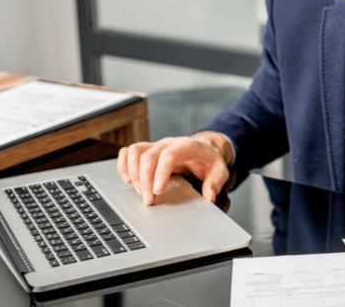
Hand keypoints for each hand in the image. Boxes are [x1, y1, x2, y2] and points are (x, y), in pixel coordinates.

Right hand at [116, 131, 233, 205]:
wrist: (204, 147)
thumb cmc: (210, 160)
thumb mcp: (220, 170)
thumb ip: (216, 183)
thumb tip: (209, 197)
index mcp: (187, 145)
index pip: (169, 154)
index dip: (160, 172)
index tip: (158, 191)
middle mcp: (169, 143)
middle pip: (149, 155)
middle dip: (145, 180)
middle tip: (148, 200)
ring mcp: (157, 145)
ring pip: (134, 150)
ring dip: (132, 172)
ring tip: (139, 191)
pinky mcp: (148, 150)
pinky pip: (129, 151)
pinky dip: (124, 165)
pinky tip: (129, 180)